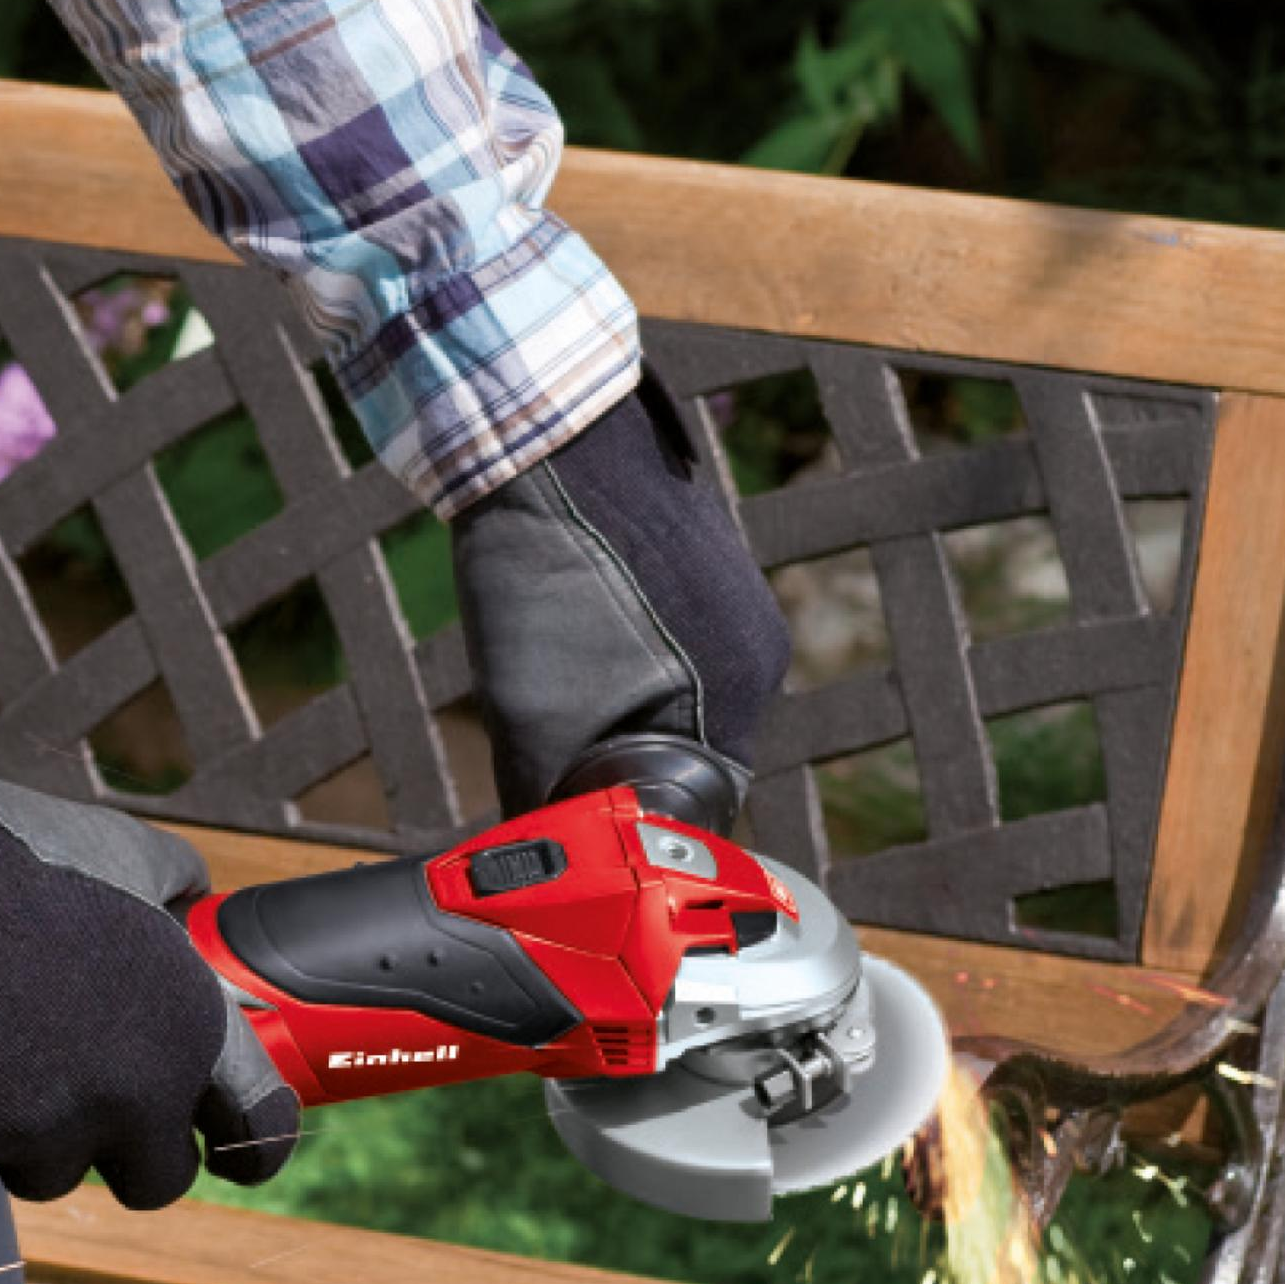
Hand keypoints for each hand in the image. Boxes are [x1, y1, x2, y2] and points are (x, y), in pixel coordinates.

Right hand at [0, 778, 301, 1206]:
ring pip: (50, 1171)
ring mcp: (38, 1132)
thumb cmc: (28, 863)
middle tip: (106, 1107)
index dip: (254, 1144)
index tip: (238, 1151)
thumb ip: (174, 884)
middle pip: (157, 1181)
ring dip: (36, 1132)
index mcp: (188, 1035)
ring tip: (2, 1051)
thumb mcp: (129, 853)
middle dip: (134, 1152)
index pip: (258, 1127)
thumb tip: (192, 895)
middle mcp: (128, 1100)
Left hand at [449, 372, 789, 831]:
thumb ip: (543, 791)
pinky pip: (669, 638)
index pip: (697, 791)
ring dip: (616, 701)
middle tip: (551, 747)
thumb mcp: (528, 711)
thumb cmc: (541, 571)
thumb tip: (535, 849)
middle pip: (688, 741)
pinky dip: (620, 651)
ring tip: (552, 672)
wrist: (540, 435)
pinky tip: (567, 625)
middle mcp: (757, 646)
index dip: (632, 807)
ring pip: (675, 690)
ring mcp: (736, 598)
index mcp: (737, 689)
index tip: (581, 813)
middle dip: (620, 754)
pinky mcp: (707, 562)